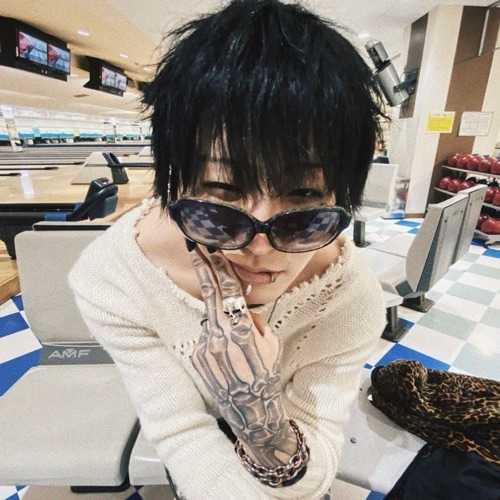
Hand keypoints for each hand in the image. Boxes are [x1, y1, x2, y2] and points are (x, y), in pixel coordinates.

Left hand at [189, 247, 296, 466]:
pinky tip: (225, 349)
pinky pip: (206, 333)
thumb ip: (256, 320)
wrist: (249, 407)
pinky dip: (215, 332)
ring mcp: (207, 344)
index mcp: (243, 328)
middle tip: (193, 246)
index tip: (213, 250)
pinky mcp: (197, 354)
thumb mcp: (272, 343)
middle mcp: (221, 333)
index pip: (230, 289)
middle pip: (209, 292)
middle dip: (201, 266)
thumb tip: (242, 308)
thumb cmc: (265, 375)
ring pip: (209, 314)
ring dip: (215, 309)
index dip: (221, 267)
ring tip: (229, 328)